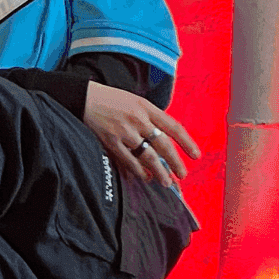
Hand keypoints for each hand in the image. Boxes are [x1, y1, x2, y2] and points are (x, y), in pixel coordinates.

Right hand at [83, 82, 200, 187]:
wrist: (83, 97)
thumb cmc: (109, 99)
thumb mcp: (133, 101)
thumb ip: (148, 117)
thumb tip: (162, 138)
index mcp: (146, 107)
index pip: (173, 126)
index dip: (187, 142)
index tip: (195, 155)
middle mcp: (138, 119)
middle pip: (164, 144)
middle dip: (176, 162)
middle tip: (183, 174)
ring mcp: (125, 131)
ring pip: (148, 156)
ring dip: (159, 171)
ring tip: (166, 182)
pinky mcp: (111, 141)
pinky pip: (129, 160)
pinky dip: (139, 171)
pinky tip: (145, 177)